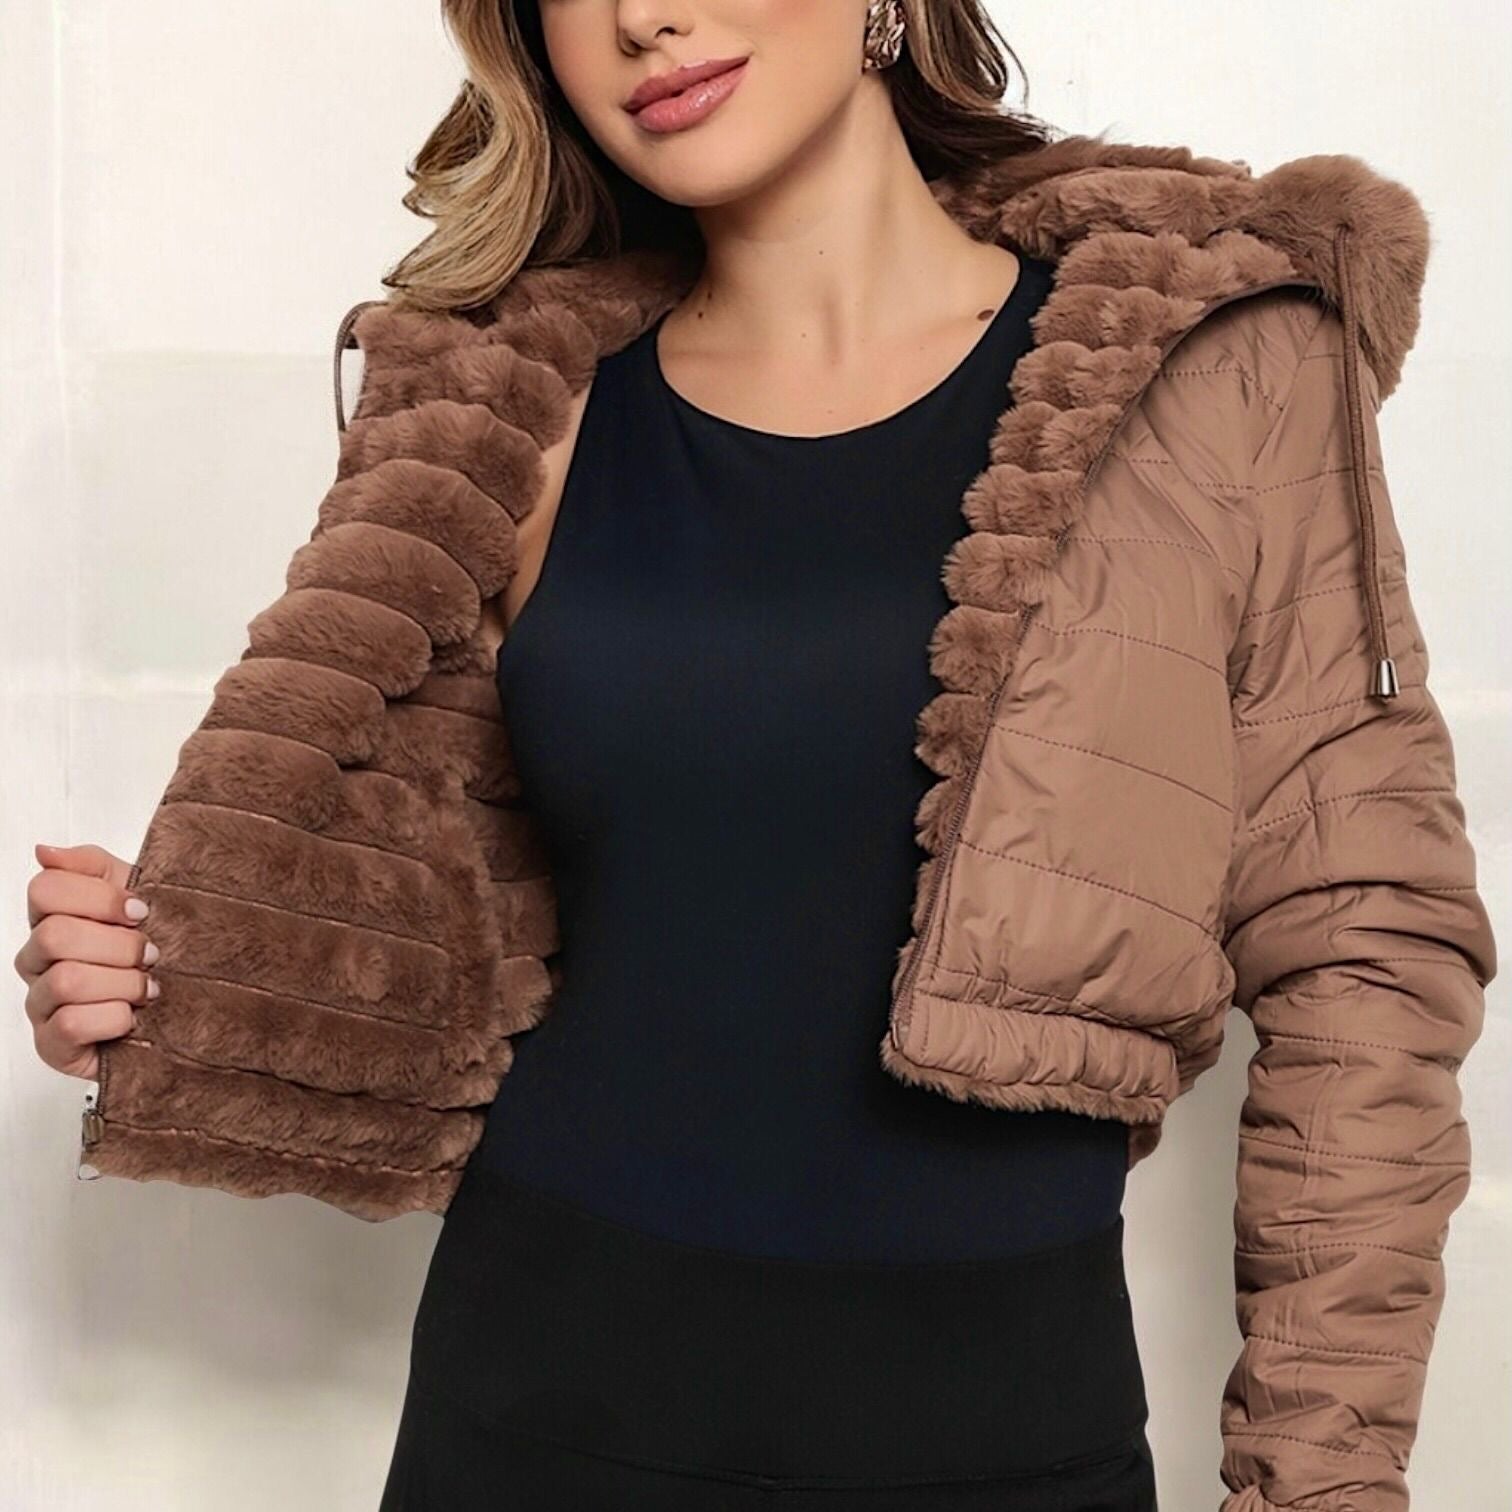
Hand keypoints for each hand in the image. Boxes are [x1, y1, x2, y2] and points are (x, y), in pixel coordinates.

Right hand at [14, 842, 157, 1081]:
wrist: (180, 1011)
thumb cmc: (153, 953)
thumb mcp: (137, 896)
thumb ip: (93, 867)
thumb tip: (45, 851)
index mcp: (53, 919)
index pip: (45, 890)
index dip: (100, 898)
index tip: (141, 912)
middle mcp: (37, 960)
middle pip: (55, 935)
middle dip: (119, 946)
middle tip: (151, 955)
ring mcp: (40, 1003)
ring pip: (66, 981)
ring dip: (123, 985)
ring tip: (148, 990)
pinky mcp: (51, 1044)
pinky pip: (70, 1024)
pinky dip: (114, 1019)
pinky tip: (132, 1018)